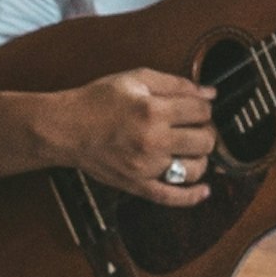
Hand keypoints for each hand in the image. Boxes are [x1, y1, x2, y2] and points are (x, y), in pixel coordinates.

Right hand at [52, 68, 219, 206]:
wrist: (66, 129)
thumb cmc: (96, 102)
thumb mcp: (135, 79)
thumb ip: (175, 84)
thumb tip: (209, 93)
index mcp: (153, 111)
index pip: (202, 111)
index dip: (204, 107)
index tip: (197, 107)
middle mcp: (153, 141)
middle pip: (205, 140)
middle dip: (205, 130)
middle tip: (193, 126)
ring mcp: (147, 167)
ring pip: (196, 168)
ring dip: (199, 157)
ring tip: (188, 148)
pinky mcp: (138, 185)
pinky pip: (173, 197)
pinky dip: (193, 196)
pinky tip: (203, 190)